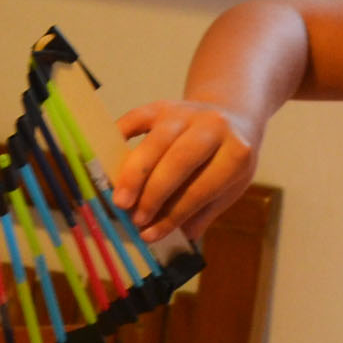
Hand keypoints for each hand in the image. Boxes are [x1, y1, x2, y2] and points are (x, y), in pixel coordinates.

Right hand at [109, 99, 261, 245]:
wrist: (232, 119)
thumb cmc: (227, 162)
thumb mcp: (229, 189)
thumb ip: (201, 212)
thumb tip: (169, 236)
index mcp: (236, 153)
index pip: (202, 188)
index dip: (175, 214)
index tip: (150, 234)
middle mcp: (213, 127)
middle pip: (178, 160)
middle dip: (154, 192)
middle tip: (134, 217)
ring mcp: (185, 112)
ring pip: (156, 141)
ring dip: (134, 174)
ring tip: (120, 201)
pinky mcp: (162, 105)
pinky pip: (135, 119)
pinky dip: (119, 138)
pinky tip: (107, 162)